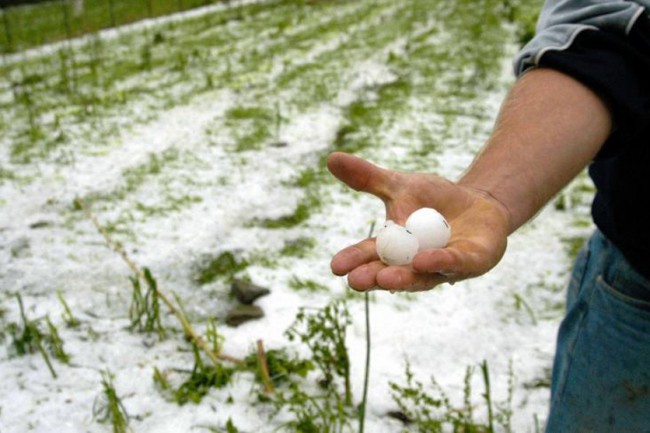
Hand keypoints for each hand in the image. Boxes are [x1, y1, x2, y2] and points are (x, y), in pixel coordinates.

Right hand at [327, 152, 510, 291]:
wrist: (477, 204)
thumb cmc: (433, 201)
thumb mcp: (399, 185)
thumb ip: (367, 178)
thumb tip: (330, 158)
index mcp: (393, 249)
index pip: (370, 256)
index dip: (353, 262)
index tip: (335, 267)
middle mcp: (414, 266)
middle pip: (391, 274)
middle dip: (374, 278)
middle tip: (356, 281)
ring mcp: (442, 268)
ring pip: (421, 277)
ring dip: (402, 278)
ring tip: (384, 278)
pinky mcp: (471, 263)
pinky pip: (454, 264)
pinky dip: (439, 262)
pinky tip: (424, 260)